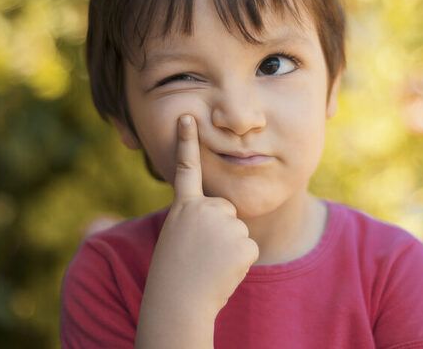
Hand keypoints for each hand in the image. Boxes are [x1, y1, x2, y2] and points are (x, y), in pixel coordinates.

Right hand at [143, 114, 259, 315]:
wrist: (177, 305)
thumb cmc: (174, 271)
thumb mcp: (176, 235)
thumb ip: (195, 216)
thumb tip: (222, 211)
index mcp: (184, 208)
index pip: (186, 168)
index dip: (186, 141)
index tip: (188, 117)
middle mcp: (204, 210)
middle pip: (226, 209)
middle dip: (220, 228)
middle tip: (202, 251)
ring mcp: (224, 226)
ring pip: (238, 229)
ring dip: (229, 247)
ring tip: (209, 262)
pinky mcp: (243, 244)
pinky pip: (248, 247)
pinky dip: (240, 261)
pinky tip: (222, 270)